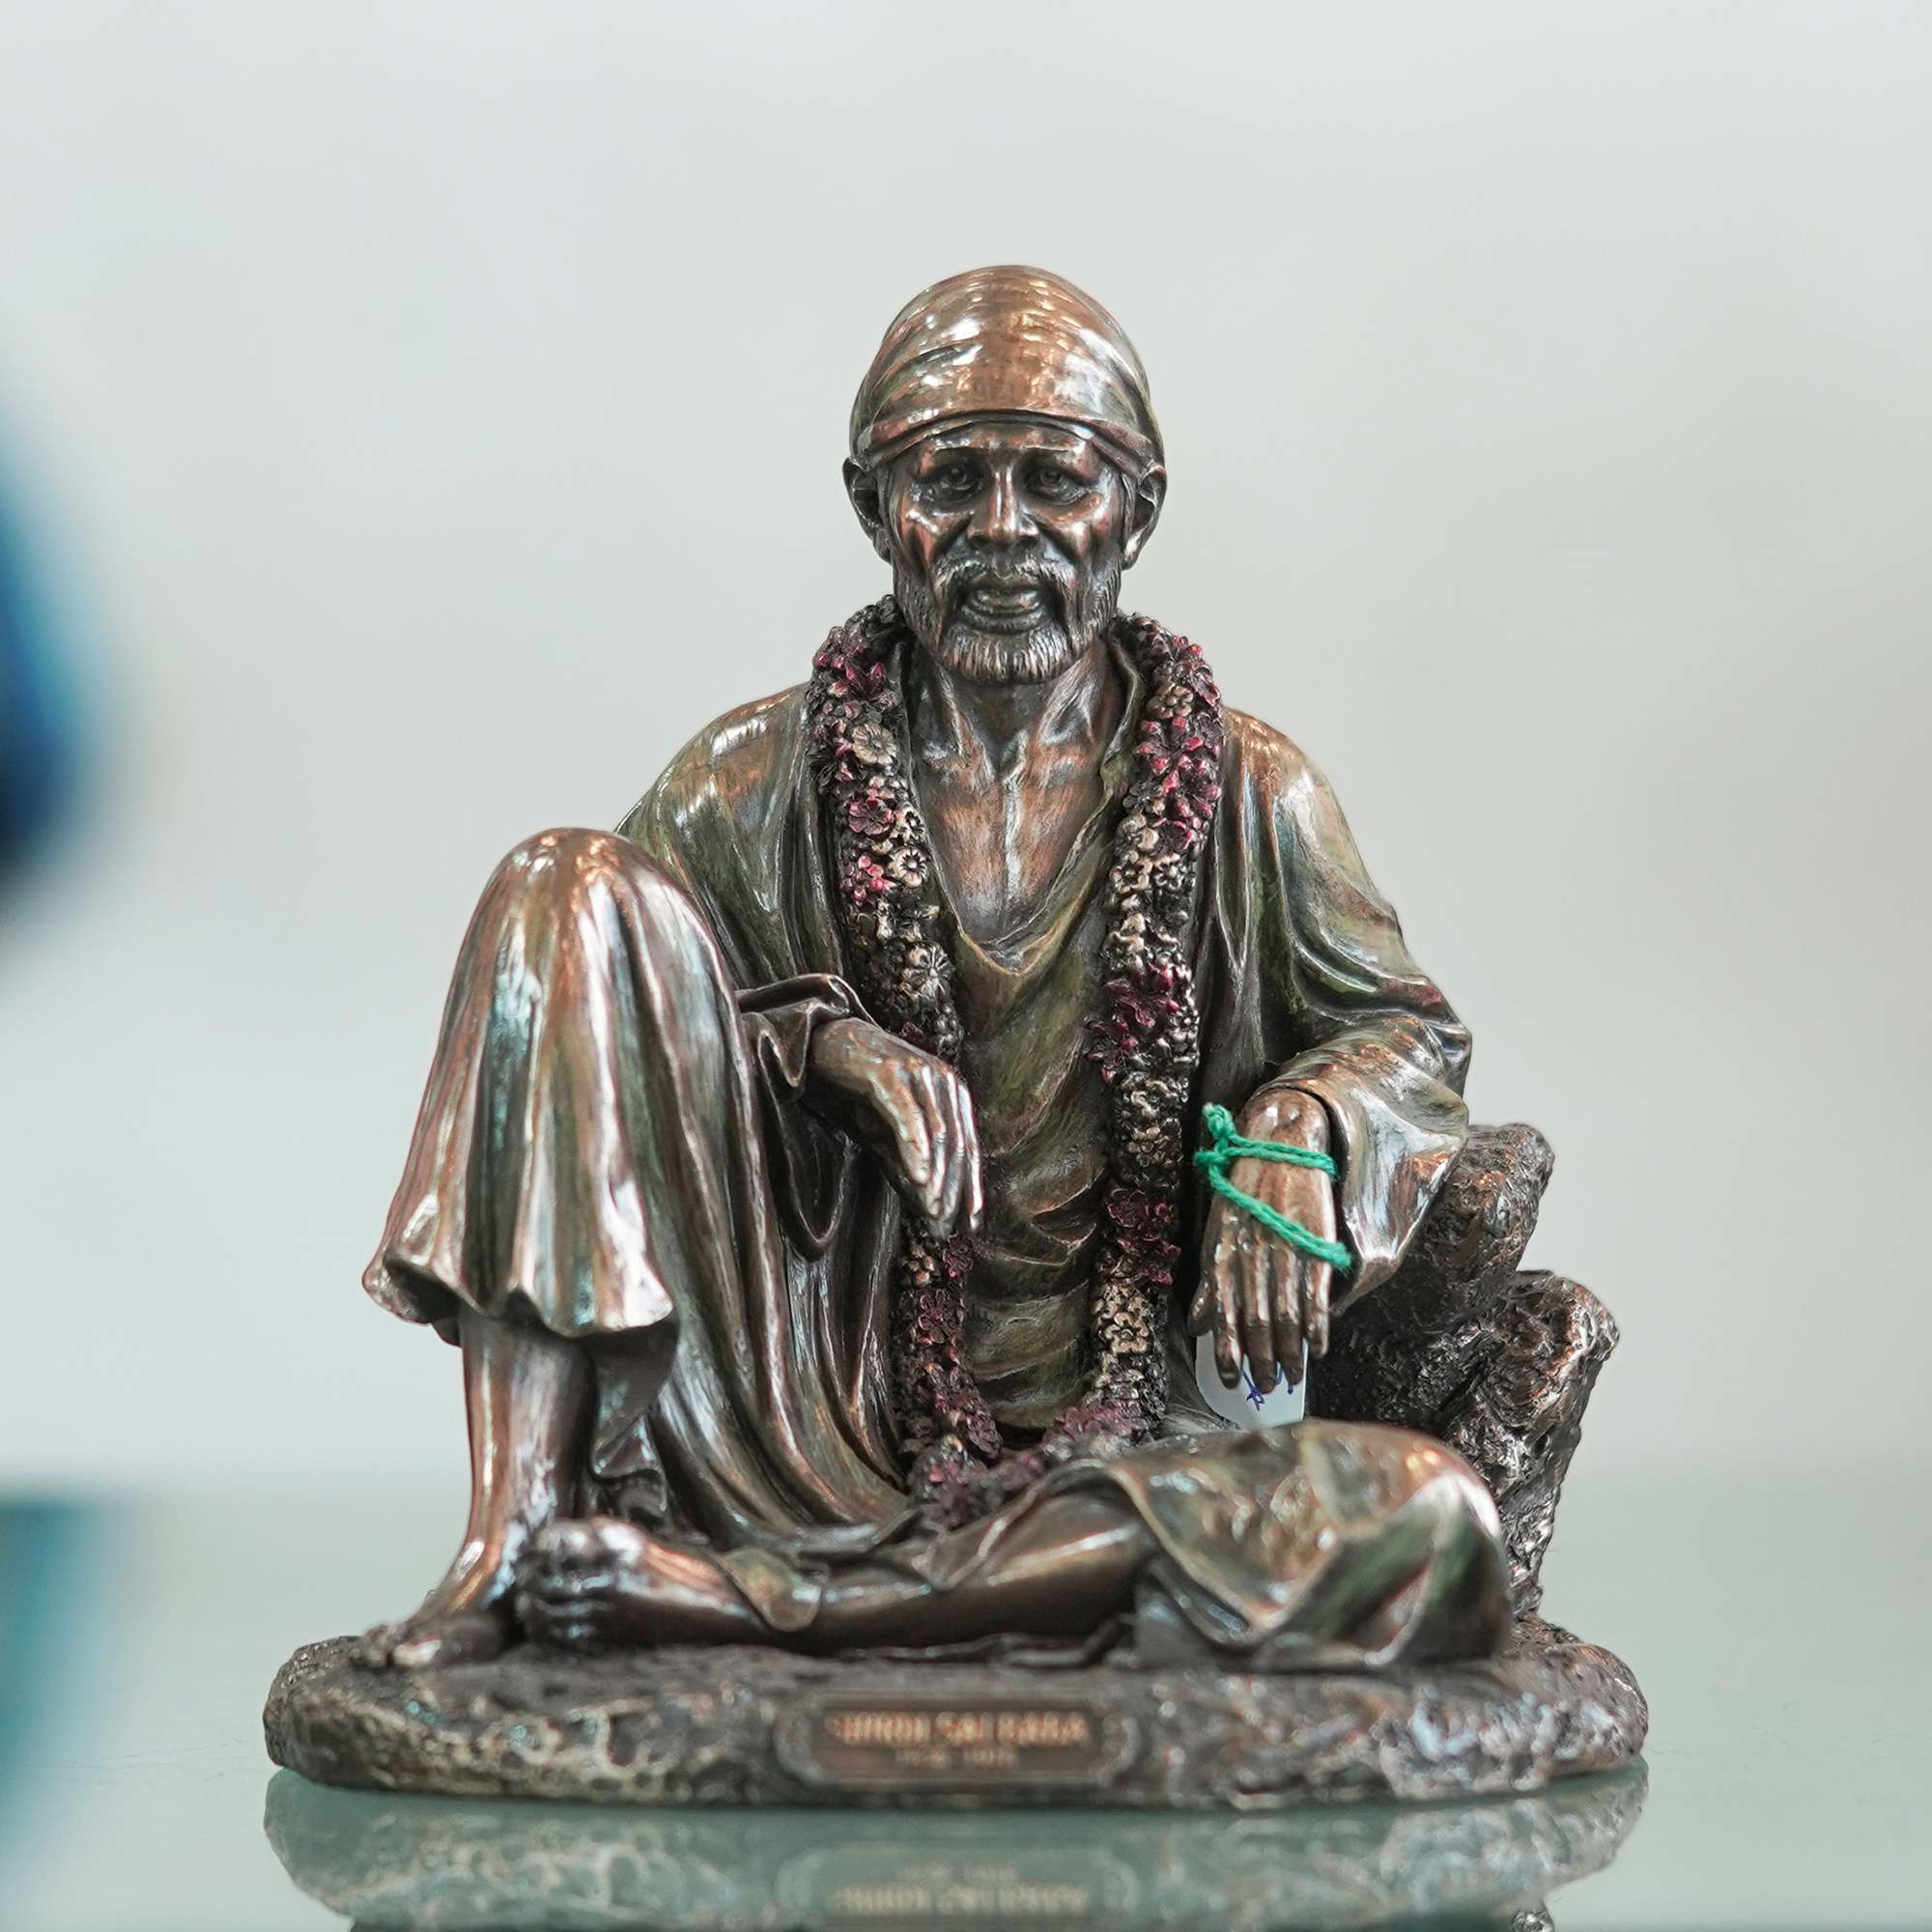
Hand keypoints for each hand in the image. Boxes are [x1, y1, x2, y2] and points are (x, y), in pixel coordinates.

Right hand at [805, 1017, 982, 1235]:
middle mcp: (943, 1080)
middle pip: (957, 1143)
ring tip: (933, 1211)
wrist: (821, 1043)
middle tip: (946, 1227)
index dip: (970, 1188)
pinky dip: (915, 1147)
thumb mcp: (885, 1135)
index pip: (967, 1147)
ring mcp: (918, 1073)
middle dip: (953, 1189)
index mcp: (951, 1093)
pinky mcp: (889, 1072)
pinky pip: (908, 1114)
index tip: (970, 1226)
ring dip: (937, 1175)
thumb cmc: (857, 1089)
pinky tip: (918, 1176)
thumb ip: (907, 1165)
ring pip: (938, 1132)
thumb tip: (930, 1210)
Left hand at [1190, 1086, 1338, 1393]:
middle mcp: (1252, 1257)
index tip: (1229, 1381)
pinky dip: (1317, 1325)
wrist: (1278, 1147)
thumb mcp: (1216, 1233)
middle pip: (1257, 1322)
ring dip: (1290, 1352)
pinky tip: (1318, 1347)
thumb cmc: (1243, 1194)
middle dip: (1260, 1360)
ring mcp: (1285, 1251)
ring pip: (1286, 1314)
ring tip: (1291, 1376)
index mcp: (1223, 1255)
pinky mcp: (1315, 1243)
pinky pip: (1315, 1293)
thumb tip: (1197, 1325)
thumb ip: (1208, 1283)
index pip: (1223, 1314)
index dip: (1227, 1351)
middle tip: (1265, 1387)